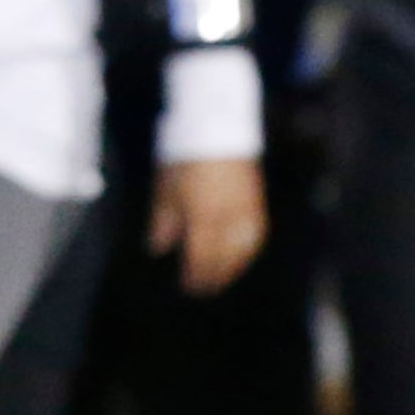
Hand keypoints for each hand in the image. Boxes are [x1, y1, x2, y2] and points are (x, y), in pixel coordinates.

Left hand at [147, 156, 265, 294]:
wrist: (216, 125)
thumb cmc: (185, 155)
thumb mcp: (165, 187)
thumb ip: (163, 222)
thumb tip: (158, 249)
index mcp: (203, 217)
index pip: (200, 259)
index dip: (194, 277)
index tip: (188, 288)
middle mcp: (227, 220)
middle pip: (223, 260)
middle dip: (213, 277)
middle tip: (203, 290)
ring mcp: (245, 211)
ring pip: (242, 252)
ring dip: (232, 269)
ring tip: (222, 277)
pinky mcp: (256, 202)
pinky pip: (255, 236)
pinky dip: (246, 251)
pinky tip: (240, 254)